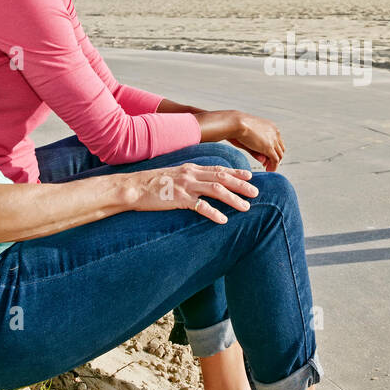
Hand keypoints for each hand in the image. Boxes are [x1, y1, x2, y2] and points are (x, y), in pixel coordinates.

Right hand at [127, 163, 257, 223]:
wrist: (133, 188)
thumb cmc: (152, 183)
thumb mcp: (173, 175)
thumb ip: (188, 177)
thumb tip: (201, 183)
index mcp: (191, 168)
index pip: (218, 169)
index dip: (235, 172)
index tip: (250, 176)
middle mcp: (191, 175)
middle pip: (222, 178)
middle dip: (241, 185)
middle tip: (256, 192)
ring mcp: (185, 186)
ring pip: (216, 190)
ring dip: (233, 199)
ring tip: (246, 207)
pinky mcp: (179, 199)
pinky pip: (200, 207)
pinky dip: (214, 213)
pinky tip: (223, 220)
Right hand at [231, 113, 284, 171]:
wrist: (235, 123)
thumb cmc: (237, 127)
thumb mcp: (249, 138)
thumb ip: (256, 150)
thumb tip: (263, 161)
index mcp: (270, 127)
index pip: (277, 141)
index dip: (273, 151)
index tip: (266, 158)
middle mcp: (274, 132)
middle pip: (280, 148)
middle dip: (275, 157)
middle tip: (267, 165)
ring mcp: (273, 140)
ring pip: (279, 155)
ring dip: (274, 163)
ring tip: (268, 169)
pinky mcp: (268, 147)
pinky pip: (275, 160)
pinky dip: (273, 167)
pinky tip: (269, 170)